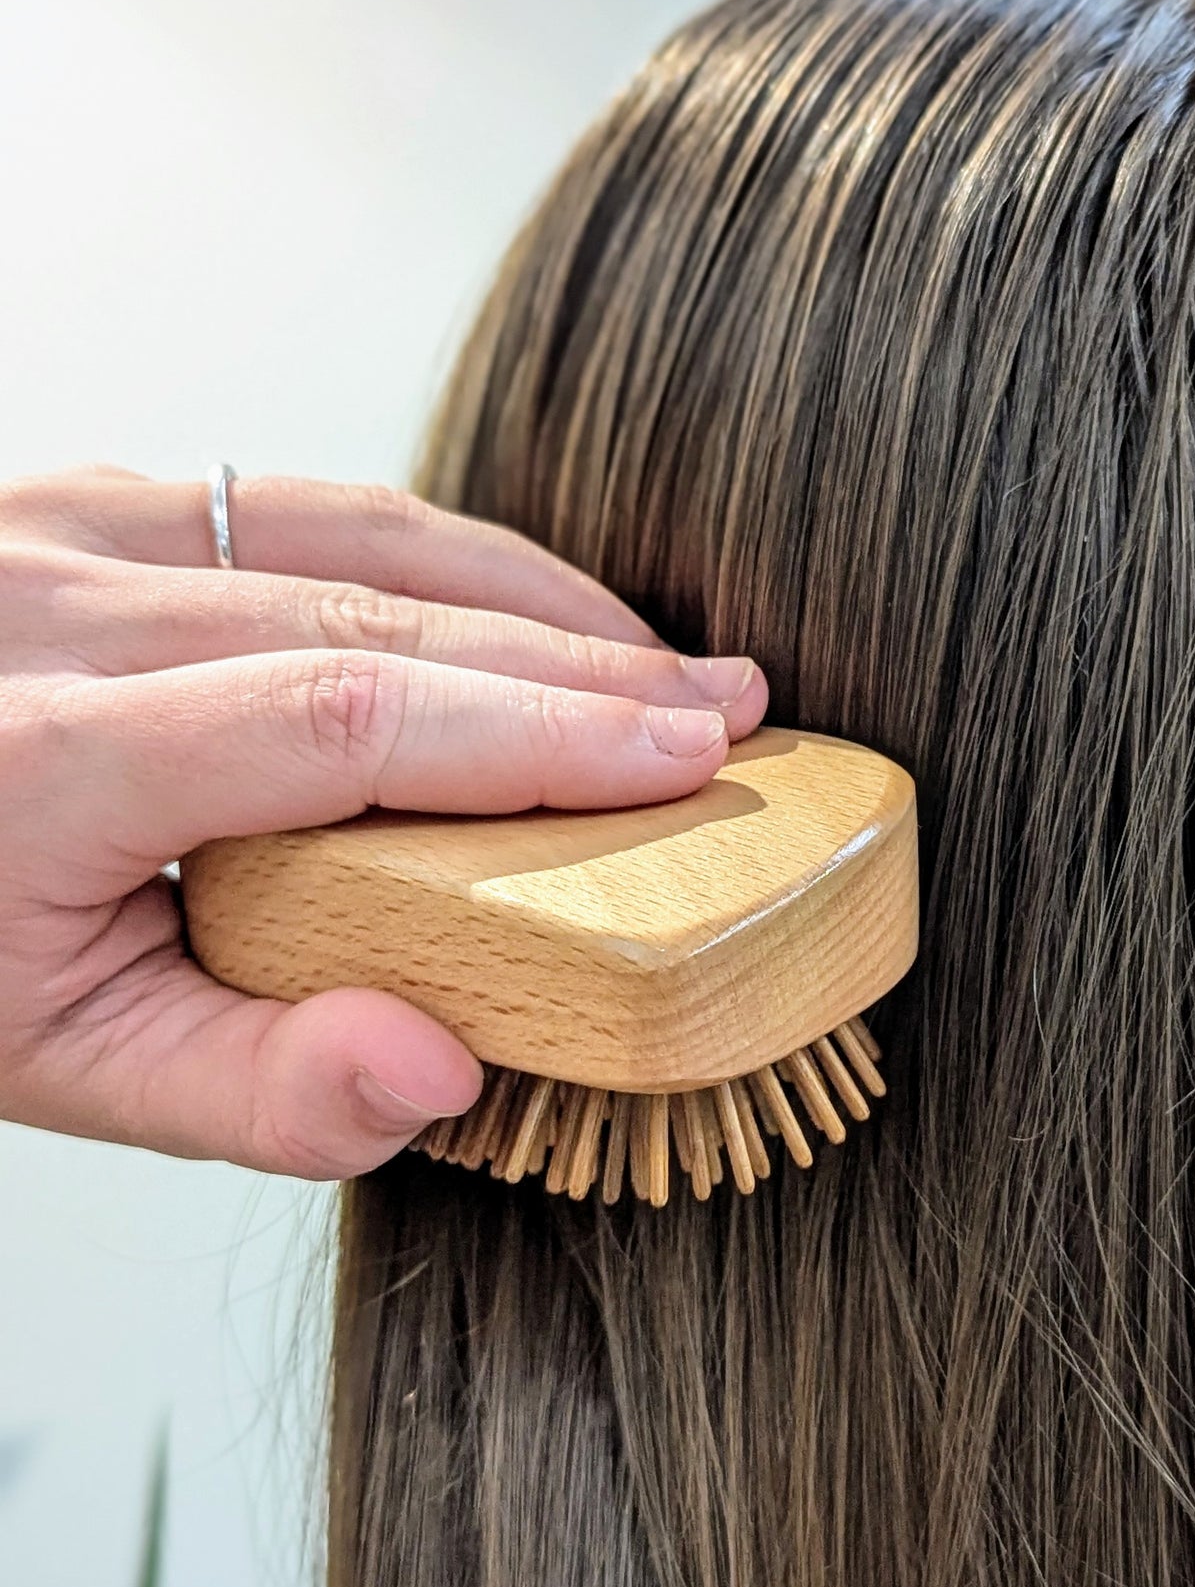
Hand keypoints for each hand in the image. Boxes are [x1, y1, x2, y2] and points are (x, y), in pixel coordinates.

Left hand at [0, 467, 766, 1178]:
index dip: (543, 734)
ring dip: (534, 594)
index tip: (689, 758)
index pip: (345, 718)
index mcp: (35, 756)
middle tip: (732, 711)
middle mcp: (49, 599)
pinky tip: (526, 613)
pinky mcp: (93, 495)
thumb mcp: (48, 1062)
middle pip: (378, 609)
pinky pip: (307, 505)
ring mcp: (67, 520)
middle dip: (584, 661)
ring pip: (357, 526)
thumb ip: (246, 1091)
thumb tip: (442, 1070)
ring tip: (661, 659)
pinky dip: (445, 559)